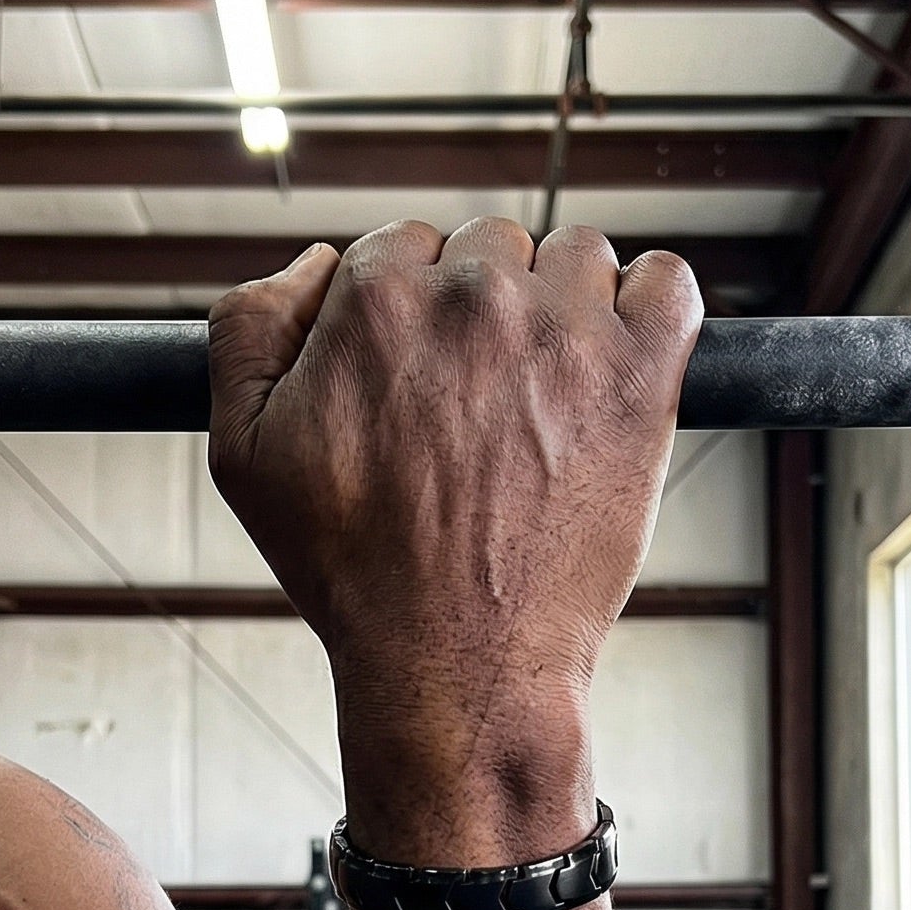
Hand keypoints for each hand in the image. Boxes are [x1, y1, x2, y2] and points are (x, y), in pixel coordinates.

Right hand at [206, 219, 701, 860]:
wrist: (455, 662)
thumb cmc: (352, 571)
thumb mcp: (241, 451)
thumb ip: (248, 329)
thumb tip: (314, 264)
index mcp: (376, 297)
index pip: (407, 247)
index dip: (411, 314)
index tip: (423, 381)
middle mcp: (474, 296)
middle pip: (490, 246)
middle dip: (483, 309)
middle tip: (480, 404)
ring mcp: (567, 332)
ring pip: (576, 258)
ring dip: (564, 306)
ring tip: (546, 395)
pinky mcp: (643, 376)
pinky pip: (669, 284)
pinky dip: (653, 305)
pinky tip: (623, 360)